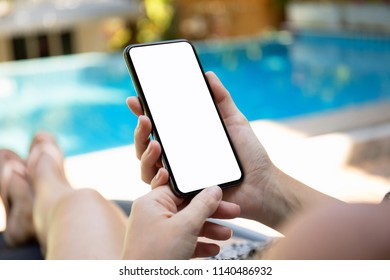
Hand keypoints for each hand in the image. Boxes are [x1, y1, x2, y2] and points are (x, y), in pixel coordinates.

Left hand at [122, 185, 239, 258]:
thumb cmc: (157, 256)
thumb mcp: (185, 226)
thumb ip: (202, 205)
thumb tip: (214, 189)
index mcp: (152, 203)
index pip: (182, 189)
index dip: (203, 191)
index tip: (222, 194)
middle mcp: (152, 215)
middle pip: (188, 207)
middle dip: (212, 212)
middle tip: (234, 212)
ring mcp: (157, 234)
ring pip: (188, 225)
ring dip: (209, 230)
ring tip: (227, 234)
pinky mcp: (161, 250)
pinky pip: (184, 241)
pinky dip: (199, 244)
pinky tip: (214, 249)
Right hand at [127, 71, 274, 223]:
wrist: (263, 186)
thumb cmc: (249, 155)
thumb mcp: (235, 122)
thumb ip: (221, 100)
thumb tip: (208, 75)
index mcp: (186, 141)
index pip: (158, 127)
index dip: (144, 113)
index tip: (136, 99)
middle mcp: (178, 159)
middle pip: (146, 146)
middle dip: (139, 132)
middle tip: (145, 118)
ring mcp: (179, 178)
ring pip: (147, 167)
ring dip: (144, 153)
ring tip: (154, 143)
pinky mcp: (183, 196)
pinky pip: (161, 189)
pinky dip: (156, 178)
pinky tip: (163, 170)